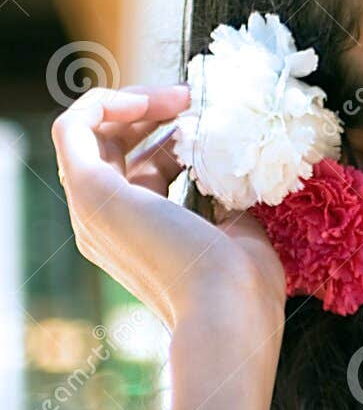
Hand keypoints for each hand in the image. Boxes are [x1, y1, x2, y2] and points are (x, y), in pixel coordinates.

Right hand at [51, 84, 287, 339]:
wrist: (230, 313)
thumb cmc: (242, 286)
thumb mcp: (237, 230)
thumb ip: (224, 197)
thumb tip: (230, 165)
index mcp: (140, 237)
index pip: (144, 170)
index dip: (175, 138)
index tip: (214, 124)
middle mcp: (106, 225)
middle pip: (110, 147)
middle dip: (150, 112)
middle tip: (193, 98)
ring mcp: (93, 211)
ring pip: (89, 133)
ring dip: (133, 102)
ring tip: (182, 96)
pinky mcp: (91, 194)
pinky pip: (72, 127)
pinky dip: (105, 100)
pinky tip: (152, 100)